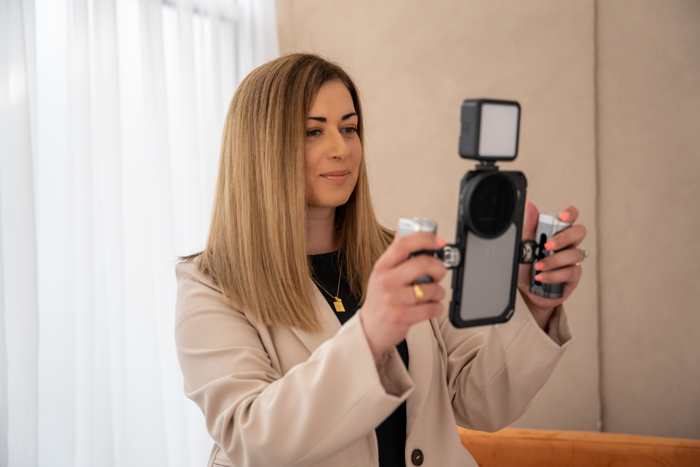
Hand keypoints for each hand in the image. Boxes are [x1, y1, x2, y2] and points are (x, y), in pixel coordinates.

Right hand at [359, 232, 446, 361]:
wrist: (369, 329)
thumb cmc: (380, 299)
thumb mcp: (382, 273)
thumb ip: (396, 252)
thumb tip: (403, 224)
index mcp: (382, 266)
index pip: (404, 244)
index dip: (425, 239)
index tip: (437, 241)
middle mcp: (386, 281)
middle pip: (422, 264)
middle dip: (438, 268)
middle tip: (438, 273)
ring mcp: (393, 299)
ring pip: (431, 289)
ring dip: (438, 292)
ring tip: (431, 294)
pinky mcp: (402, 317)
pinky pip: (431, 308)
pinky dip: (437, 307)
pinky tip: (430, 306)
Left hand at [517, 202, 587, 329]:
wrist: (525, 290)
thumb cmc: (526, 266)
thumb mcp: (523, 246)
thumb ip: (528, 226)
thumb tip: (530, 206)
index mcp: (556, 232)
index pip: (570, 217)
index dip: (571, 213)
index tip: (563, 216)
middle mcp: (567, 244)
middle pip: (579, 232)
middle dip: (564, 238)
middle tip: (547, 245)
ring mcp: (571, 260)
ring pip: (574, 254)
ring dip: (554, 260)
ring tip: (538, 266)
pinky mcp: (573, 276)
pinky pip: (571, 272)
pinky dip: (554, 275)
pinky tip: (542, 277)